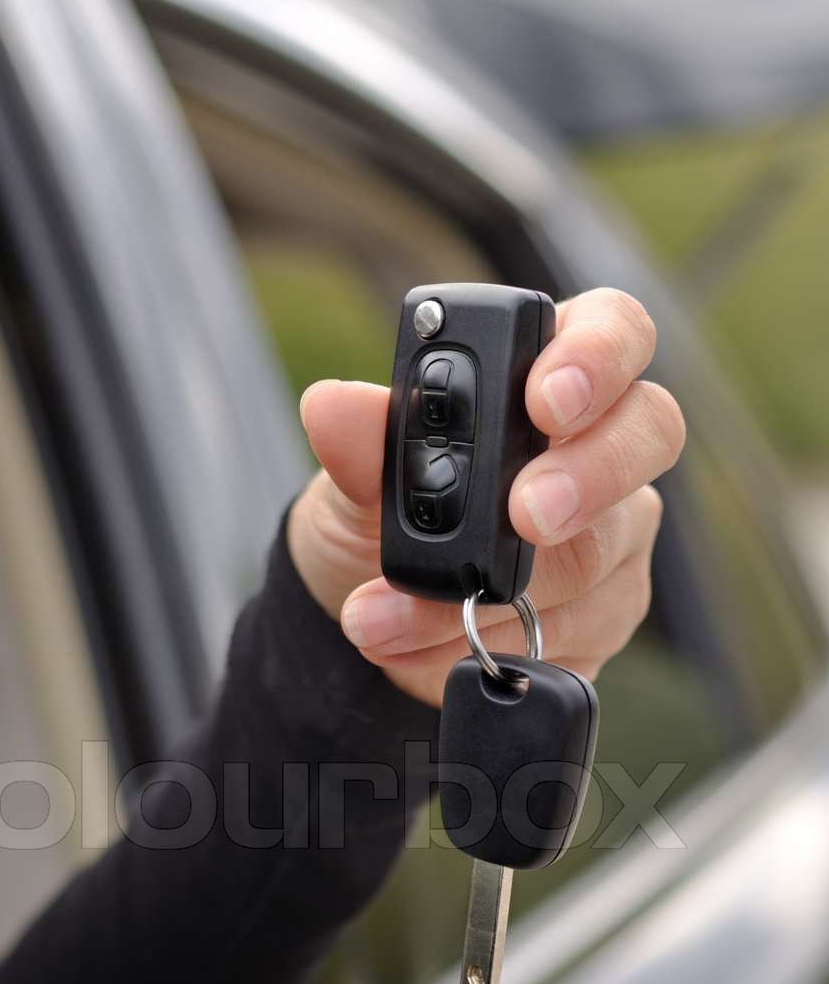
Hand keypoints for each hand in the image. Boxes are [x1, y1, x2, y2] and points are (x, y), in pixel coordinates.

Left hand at [287, 288, 685, 704]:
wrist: (365, 606)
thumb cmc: (376, 512)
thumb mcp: (352, 478)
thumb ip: (358, 444)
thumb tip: (333, 408)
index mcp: (545, 375)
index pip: (613, 330)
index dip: (596, 355)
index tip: (545, 401)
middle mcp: (600, 447)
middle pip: (649, 435)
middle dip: (586, 478)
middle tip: (524, 517)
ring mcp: (613, 537)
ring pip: (595, 559)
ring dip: (488, 597)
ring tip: (392, 618)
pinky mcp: (603, 618)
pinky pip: (567, 637)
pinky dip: (484, 649)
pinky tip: (425, 654)